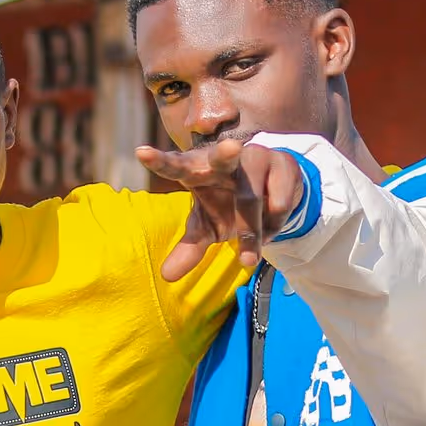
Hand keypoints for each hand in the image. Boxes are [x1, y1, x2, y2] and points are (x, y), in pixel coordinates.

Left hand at [136, 139, 312, 280]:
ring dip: (253, 232)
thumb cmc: (230, 207)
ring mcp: (257, 156)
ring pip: (253, 200)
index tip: (141, 152)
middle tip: (230, 149)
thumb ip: (190, 247)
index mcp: (198, 169)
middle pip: (224, 156)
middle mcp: (226, 158)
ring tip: (255, 243)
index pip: (175, 166)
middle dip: (226, 153)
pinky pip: (279, 203)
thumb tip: (167, 276)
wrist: (274, 196)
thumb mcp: (209, 228)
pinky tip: (273, 220)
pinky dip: (275, 224)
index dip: (160, 161)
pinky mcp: (284, 163)